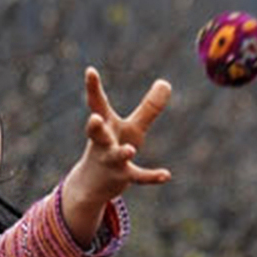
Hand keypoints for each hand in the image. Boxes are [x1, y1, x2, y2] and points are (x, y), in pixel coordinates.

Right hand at [62, 68, 171, 245]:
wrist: (91, 185)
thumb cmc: (112, 148)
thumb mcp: (131, 128)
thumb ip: (148, 108)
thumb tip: (166, 82)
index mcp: (104, 125)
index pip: (96, 104)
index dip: (93, 87)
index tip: (90, 70)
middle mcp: (103, 142)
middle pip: (96, 133)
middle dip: (94, 126)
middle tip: (93, 119)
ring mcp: (111, 160)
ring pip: (115, 156)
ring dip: (122, 152)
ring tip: (129, 150)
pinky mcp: (122, 177)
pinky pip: (137, 176)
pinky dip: (151, 176)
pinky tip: (166, 175)